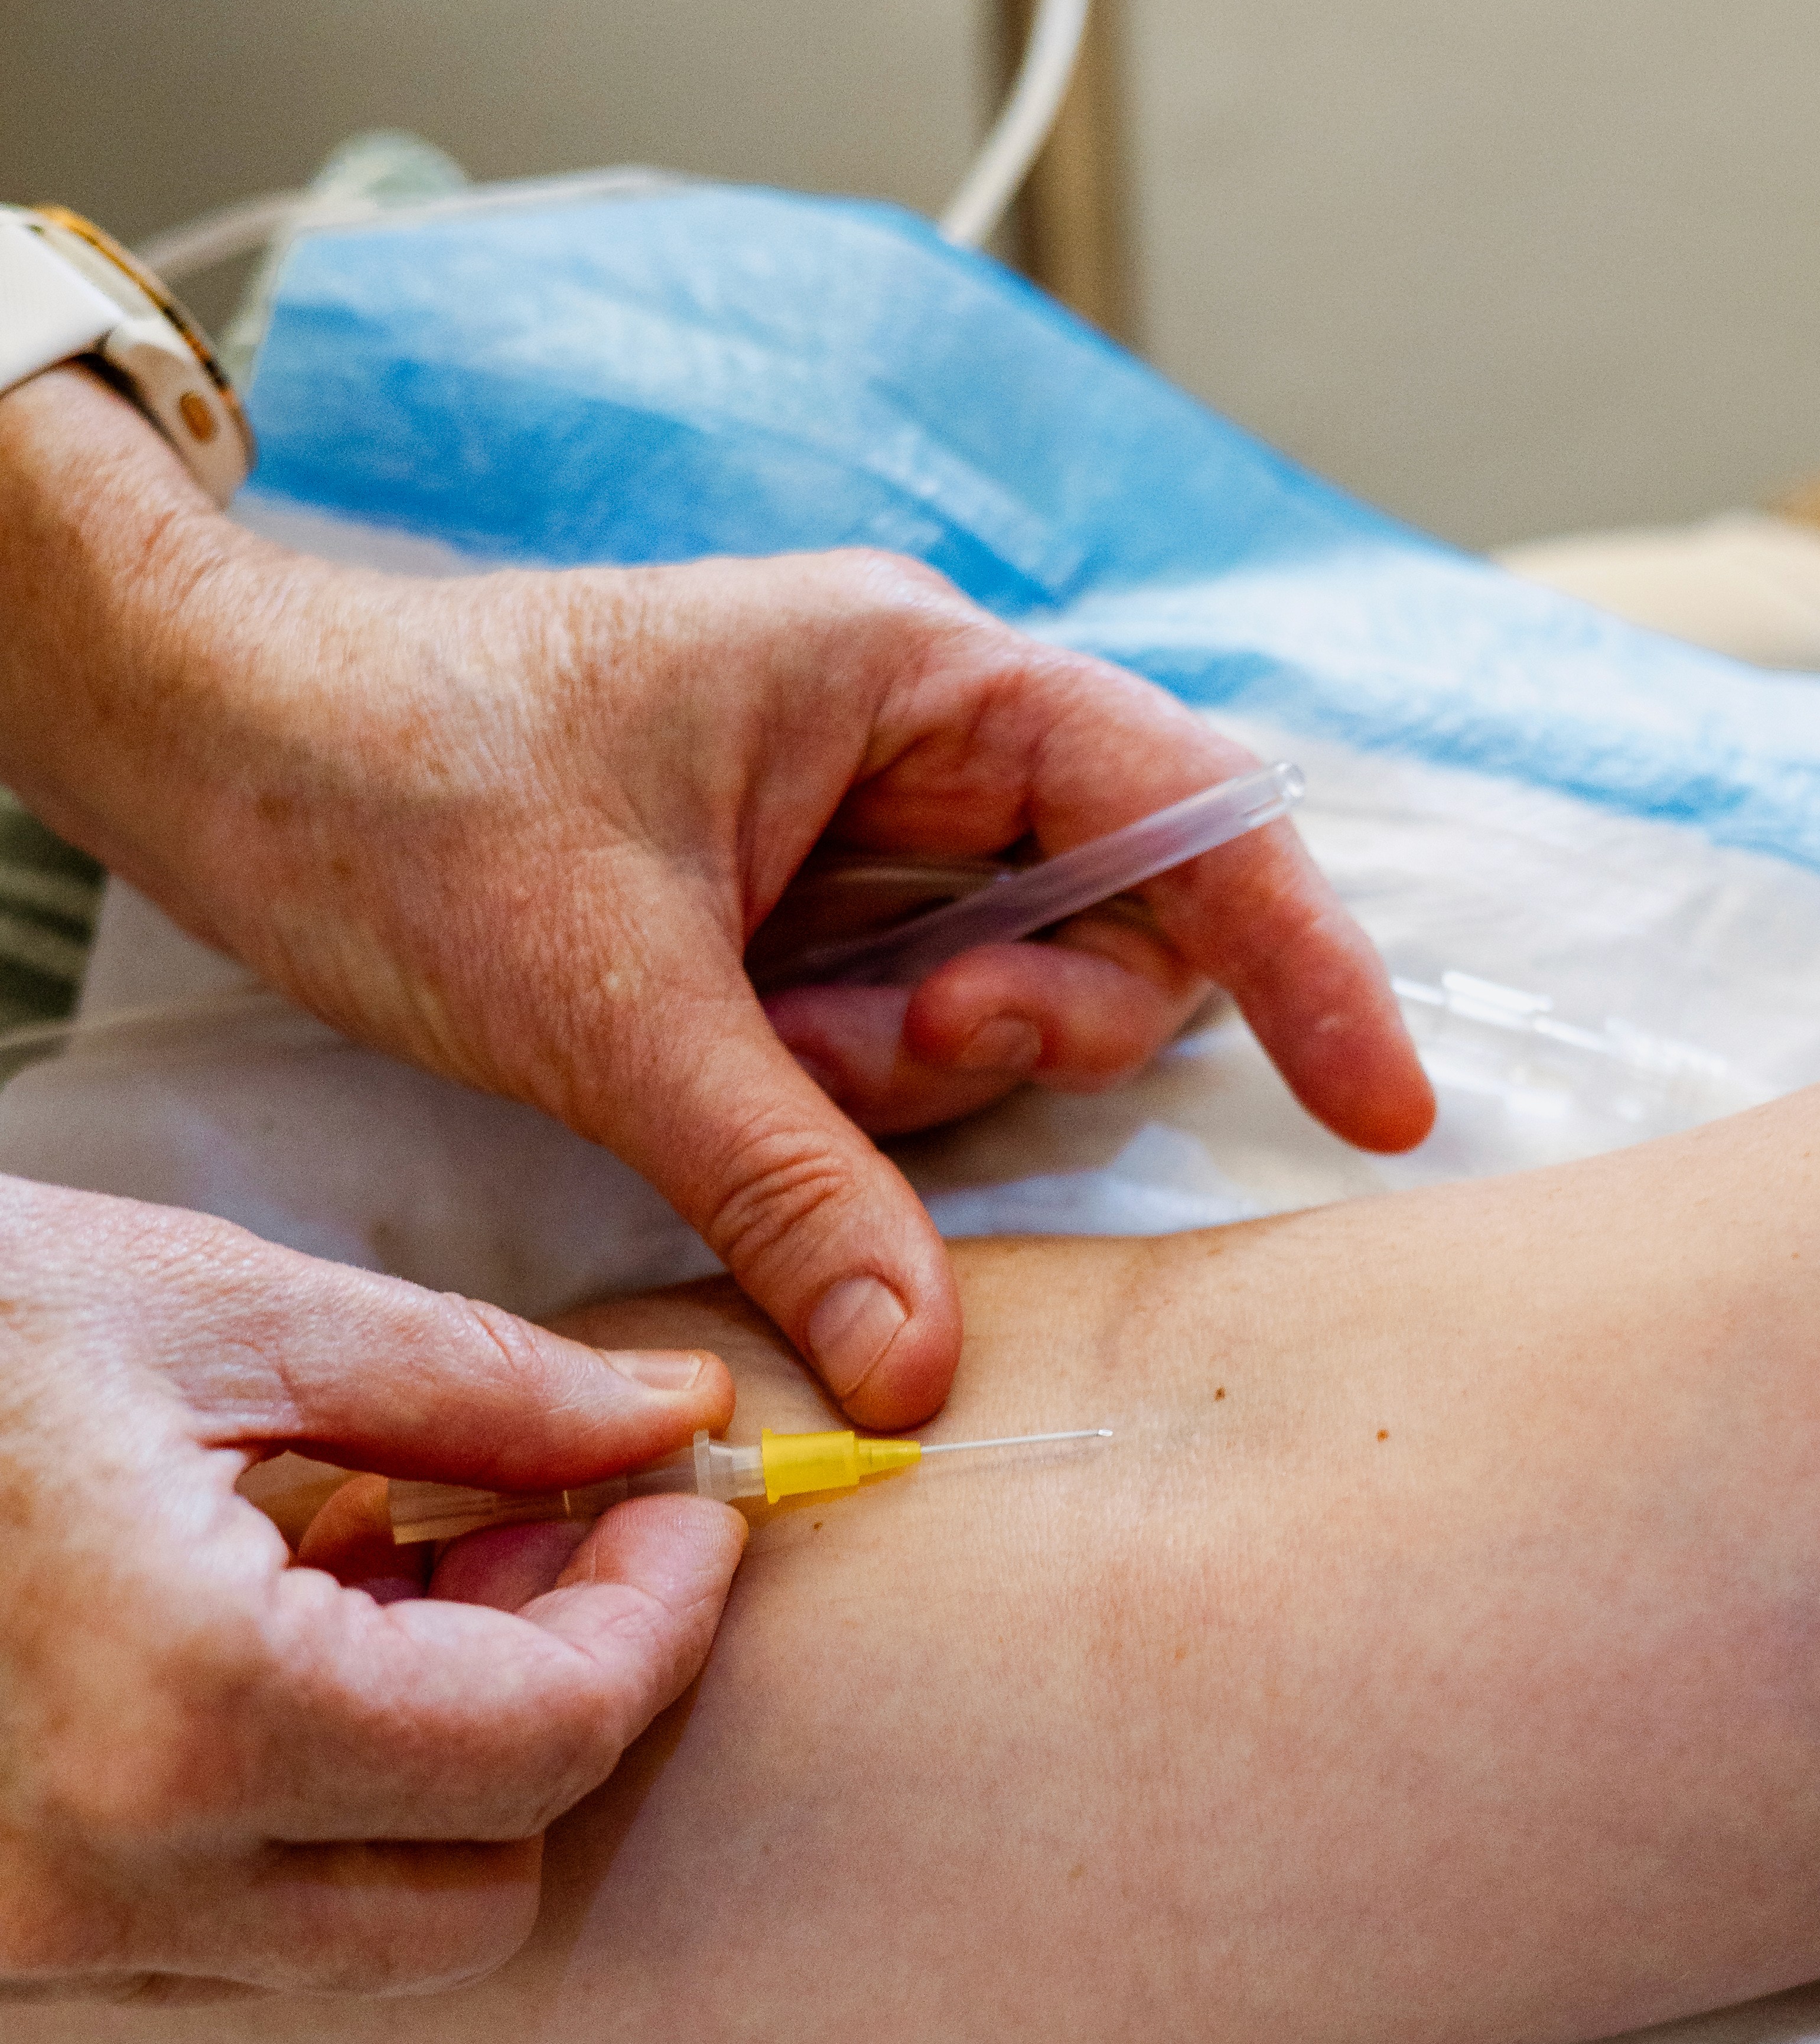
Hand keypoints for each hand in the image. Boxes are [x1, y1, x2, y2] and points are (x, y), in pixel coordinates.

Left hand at [0, 367, 1433, 1428]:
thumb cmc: (398, 787)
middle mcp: (915, 748)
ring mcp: (855, 840)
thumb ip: (791, 1181)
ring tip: (726, 1046)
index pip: (1191, 811)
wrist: (215, 752)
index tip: (1380, 1109)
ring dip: (893, 1083)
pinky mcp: (790, 926)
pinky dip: (833, 1098)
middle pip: (1099, 934)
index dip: (1303, 960)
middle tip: (850, 1059)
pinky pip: (886, 1048)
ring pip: (990, 1010)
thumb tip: (923, 1369)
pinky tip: (715, 1065)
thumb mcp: (612, 999)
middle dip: (1001, 1038)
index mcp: (918, 675)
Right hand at [0, 1174, 739, 1995]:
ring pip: (365, 1930)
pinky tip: (286, 1626)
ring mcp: (37, 1931)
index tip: (683, 1504)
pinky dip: (313, 1800)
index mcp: (185, 1710)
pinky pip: (231, 1925)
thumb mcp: (212, 1309)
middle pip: (478, 1881)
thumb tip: (666, 1421)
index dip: (660, 1612)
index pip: (547, 1737)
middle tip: (549, 1533)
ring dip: (444, 1766)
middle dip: (562, 1709)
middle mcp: (110, 1878)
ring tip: (409, 1564)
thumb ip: (476, 1389)